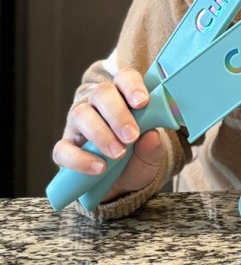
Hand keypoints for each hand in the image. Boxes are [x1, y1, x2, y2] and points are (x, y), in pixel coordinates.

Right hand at [52, 68, 164, 202]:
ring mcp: (79, 125)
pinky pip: (63, 149)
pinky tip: (99, 168)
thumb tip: (151, 136)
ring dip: (100, 134)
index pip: (124, 78)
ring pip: (81, 115)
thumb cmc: (139, 159)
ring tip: (119, 154)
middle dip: (118, 114)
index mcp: (123, 97)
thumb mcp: (152, 154)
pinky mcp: (65, 149)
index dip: (132, 86)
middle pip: (102, 93)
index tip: (143, 102)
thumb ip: (153, 145)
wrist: (123, 186)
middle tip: (132, 136)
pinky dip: (80, 159)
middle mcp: (98, 105)